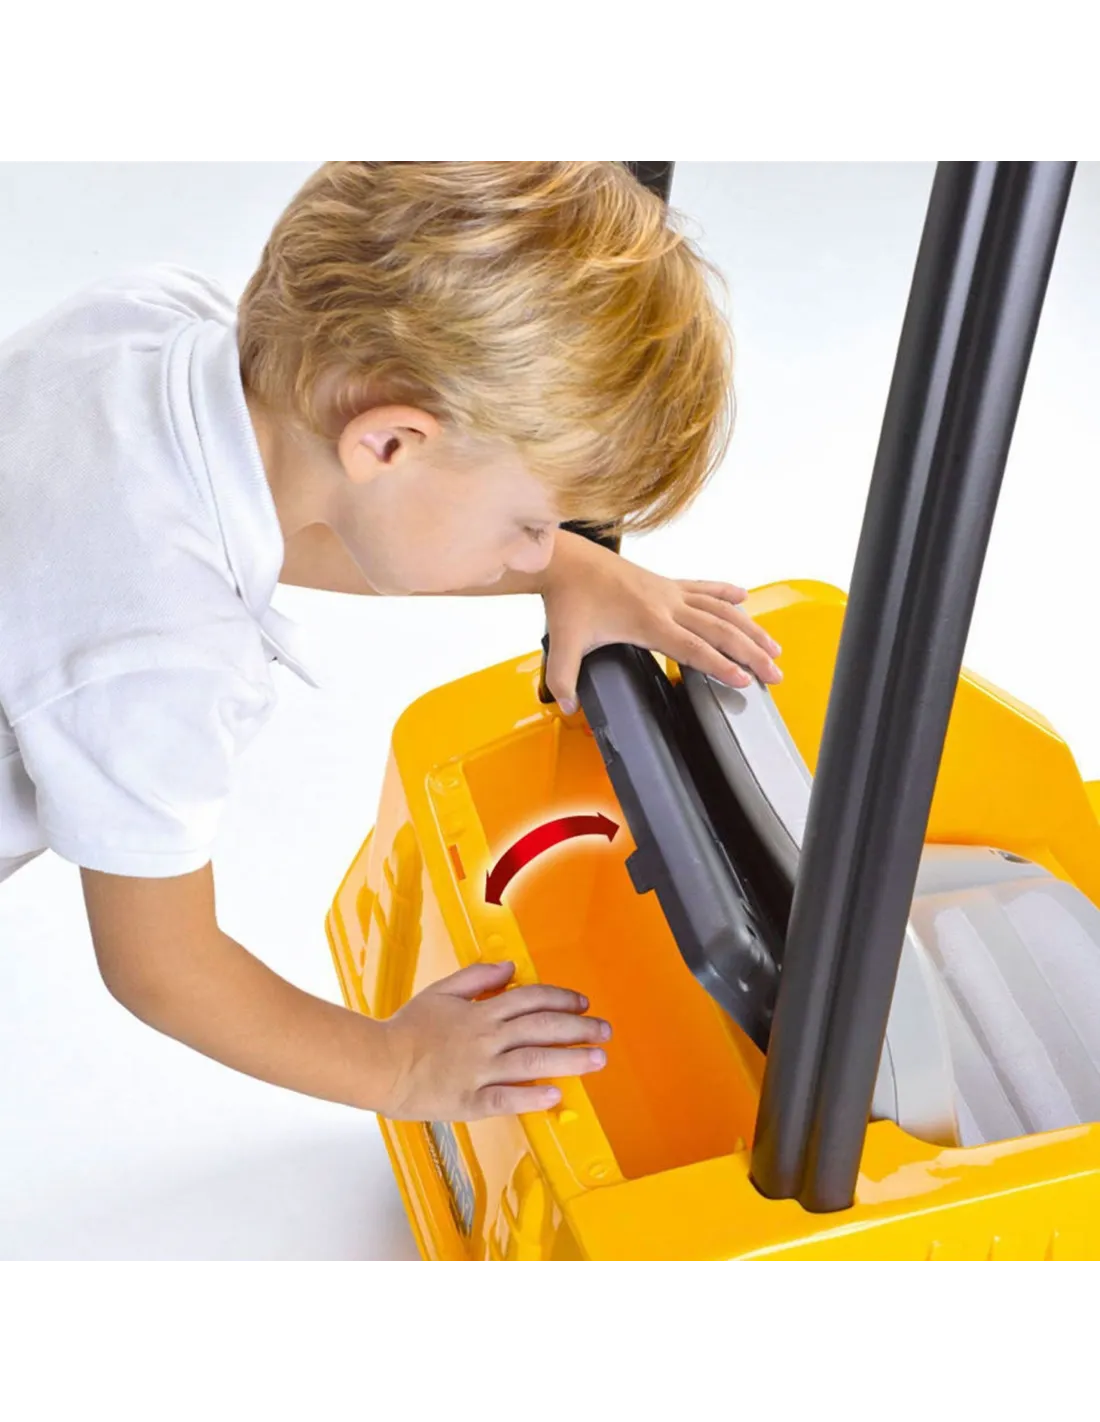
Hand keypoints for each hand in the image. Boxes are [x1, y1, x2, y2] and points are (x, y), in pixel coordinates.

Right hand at [378, 960, 609, 1121]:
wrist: (379, 1064)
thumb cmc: (407, 1029)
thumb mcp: (441, 991)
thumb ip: (477, 977)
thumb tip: (509, 968)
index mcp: (480, 1012)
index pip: (531, 998)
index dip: (562, 998)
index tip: (583, 1003)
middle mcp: (486, 1039)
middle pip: (542, 1028)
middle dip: (579, 1028)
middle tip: (604, 1030)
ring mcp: (480, 1071)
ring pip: (533, 1062)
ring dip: (570, 1060)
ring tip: (597, 1060)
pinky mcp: (470, 1100)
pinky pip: (507, 1099)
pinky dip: (532, 1097)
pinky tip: (555, 1096)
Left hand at [540, 531, 782, 711]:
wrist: (566, 560)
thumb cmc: (568, 599)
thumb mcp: (562, 644)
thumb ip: (564, 679)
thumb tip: (570, 707)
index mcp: (647, 622)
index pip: (693, 648)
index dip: (720, 666)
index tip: (744, 681)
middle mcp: (666, 604)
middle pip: (719, 630)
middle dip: (751, 654)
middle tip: (774, 674)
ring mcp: (669, 591)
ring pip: (720, 609)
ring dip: (750, 628)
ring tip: (773, 647)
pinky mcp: (666, 582)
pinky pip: (704, 587)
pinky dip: (726, 592)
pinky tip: (744, 598)